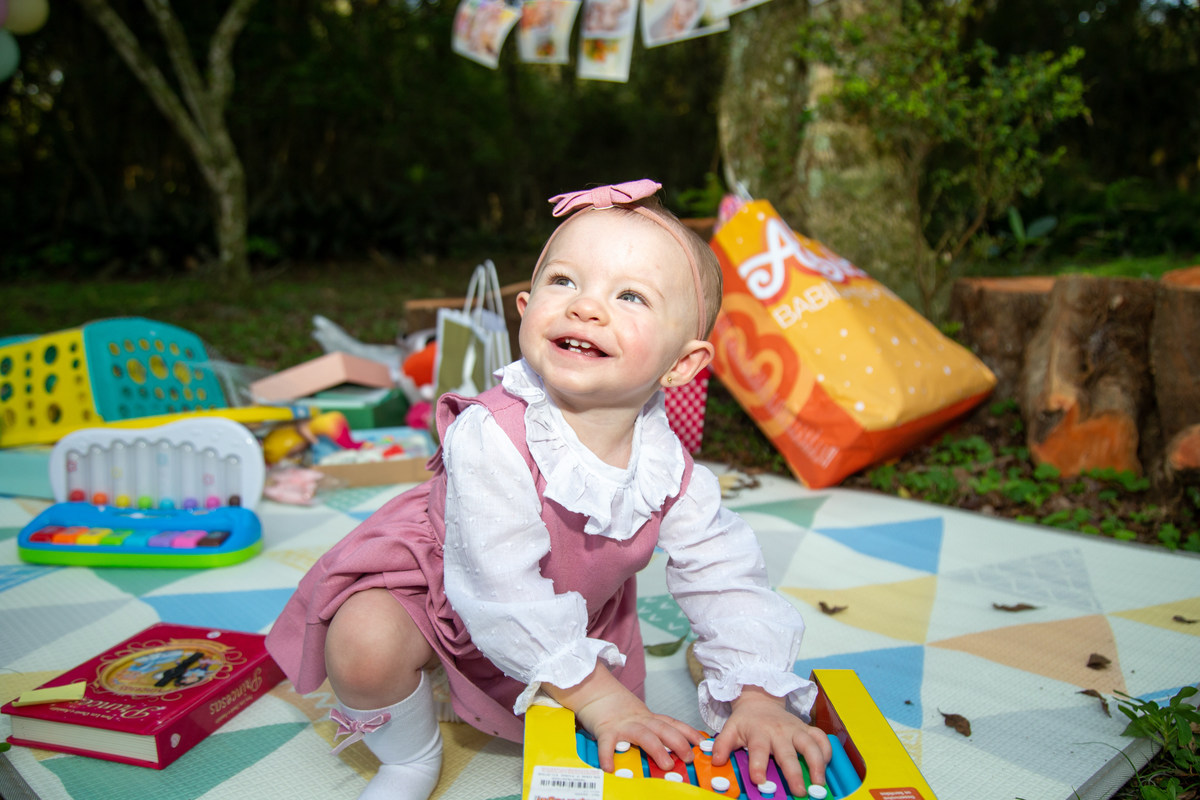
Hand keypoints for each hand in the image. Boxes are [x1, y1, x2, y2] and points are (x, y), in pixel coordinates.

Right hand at [545, 665, 703, 772]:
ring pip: (644, 735)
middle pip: (663, 729)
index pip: (672, 723)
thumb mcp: (638, 715)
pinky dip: (608, 756)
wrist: (592, 689)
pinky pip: (607, 744)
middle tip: (689, 757)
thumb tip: (670, 745)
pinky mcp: (605, 729)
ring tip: (667, 764)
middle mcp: (639, 720)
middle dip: (679, 743)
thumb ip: (651, 727)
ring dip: (658, 749)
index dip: (688, 732)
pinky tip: (610, 768)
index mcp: (648, 717)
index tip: (702, 742)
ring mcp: (623, 724)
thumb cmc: (615, 707)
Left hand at [711, 685, 831, 794]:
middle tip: (799, 791)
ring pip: (810, 745)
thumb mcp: (730, 729)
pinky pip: (821, 738)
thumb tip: (717, 761)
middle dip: (794, 772)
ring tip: (819, 783)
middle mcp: (779, 731)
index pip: (759, 749)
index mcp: (759, 733)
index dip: (758, 765)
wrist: (760, 700)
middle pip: (788, 752)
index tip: (759, 780)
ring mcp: (795, 730)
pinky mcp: (807, 729)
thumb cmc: (747, 721)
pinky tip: (827, 765)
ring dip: (817, 763)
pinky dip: (827, 750)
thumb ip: (722, 745)